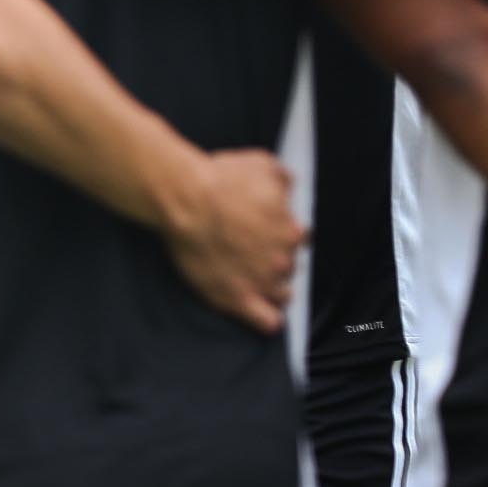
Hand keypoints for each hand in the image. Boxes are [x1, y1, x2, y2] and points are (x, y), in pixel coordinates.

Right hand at [160, 147, 302, 333]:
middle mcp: (281, 260)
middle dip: (275, 257)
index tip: (270, 230)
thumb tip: (291, 185)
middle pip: (290, 265)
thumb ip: (283, 178)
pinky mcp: (238, 300)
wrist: (186, 201)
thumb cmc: (219, 181)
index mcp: (290, 230)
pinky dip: (268, 319)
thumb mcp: (261, 164)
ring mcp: (261, 283)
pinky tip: (260, 310)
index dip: (284, 233)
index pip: (301, 239)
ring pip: (282, 294)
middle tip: (252, 248)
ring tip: (252, 275)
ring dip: (273, 286)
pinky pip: (267, 322)